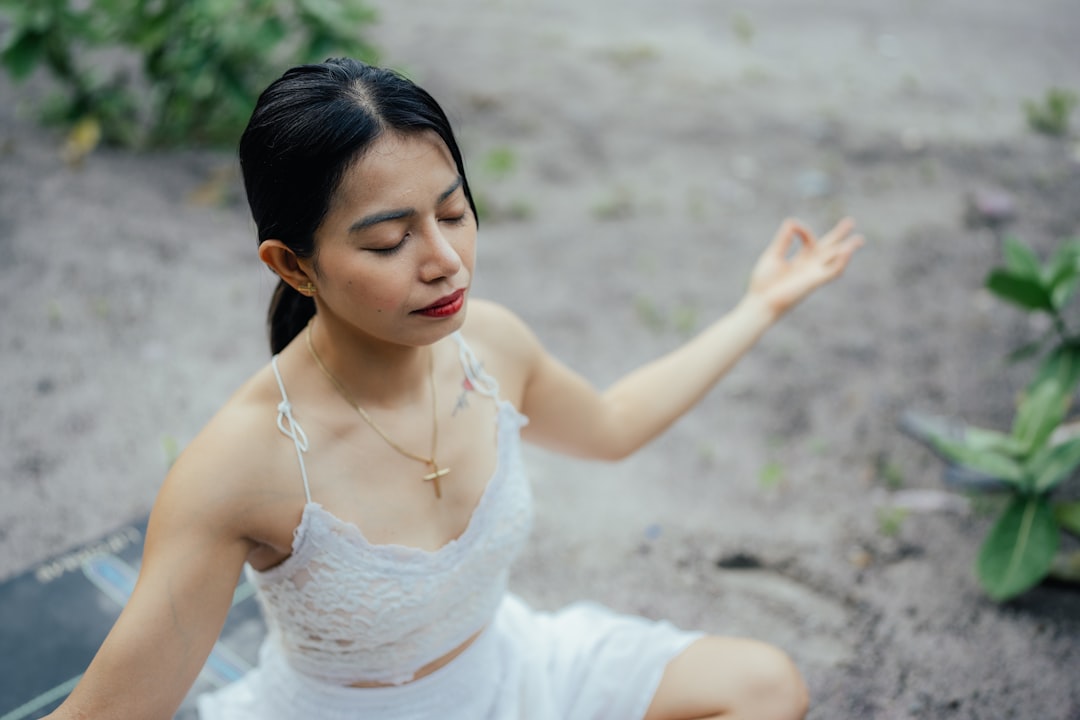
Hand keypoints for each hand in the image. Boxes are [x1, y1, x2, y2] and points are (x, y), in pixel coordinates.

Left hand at [746, 217, 862, 316]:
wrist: (761, 301)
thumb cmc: (764, 283)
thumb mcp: (773, 255)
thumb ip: (784, 239)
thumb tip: (792, 221)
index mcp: (800, 261)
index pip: (810, 241)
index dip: (804, 230)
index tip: (794, 226)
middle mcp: (809, 267)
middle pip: (829, 249)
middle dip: (839, 236)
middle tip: (851, 221)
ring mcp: (814, 274)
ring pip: (836, 259)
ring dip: (847, 249)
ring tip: (859, 239)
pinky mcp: (815, 281)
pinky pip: (833, 271)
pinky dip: (841, 261)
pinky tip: (847, 250)